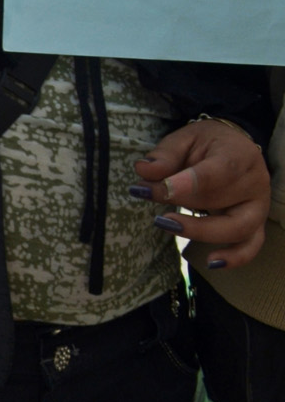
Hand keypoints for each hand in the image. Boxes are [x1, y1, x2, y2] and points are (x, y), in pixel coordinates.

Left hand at [134, 120, 269, 268]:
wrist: (234, 149)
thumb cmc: (207, 144)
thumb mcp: (184, 138)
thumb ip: (165, 155)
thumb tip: (144, 171)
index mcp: (238, 155)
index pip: (217, 172)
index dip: (188, 182)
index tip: (162, 188)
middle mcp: (254, 184)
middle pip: (223, 201)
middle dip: (182, 202)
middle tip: (148, 195)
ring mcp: (257, 208)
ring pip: (238, 228)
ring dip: (200, 231)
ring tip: (167, 224)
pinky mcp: (255, 226)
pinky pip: (250, 247)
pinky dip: (234, 258)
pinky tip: (211, 263)